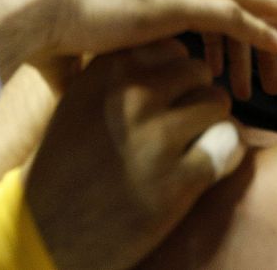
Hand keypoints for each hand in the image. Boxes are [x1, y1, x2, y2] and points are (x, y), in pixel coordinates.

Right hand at [27, 41, 241, 269]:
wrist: (46, 229)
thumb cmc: (66, 162)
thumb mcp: (82, 99)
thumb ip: (122, 72)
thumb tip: (171, 51)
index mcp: (109, 72)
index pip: (171, 48)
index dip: (174, 73)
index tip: (166, 96)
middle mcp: (133, 97)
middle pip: (199, 72)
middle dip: (196, 95)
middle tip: (184, 124)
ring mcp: (157, 138)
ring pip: (218, 103)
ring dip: (213, 123)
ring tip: (195, 144)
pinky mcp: (179, 180)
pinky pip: (229, 145)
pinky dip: (224, 155)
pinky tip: (203, 169)